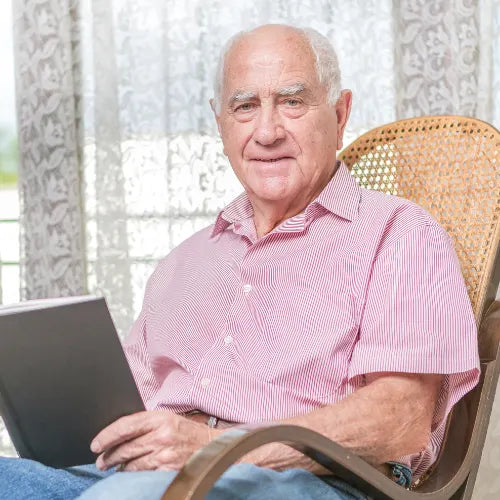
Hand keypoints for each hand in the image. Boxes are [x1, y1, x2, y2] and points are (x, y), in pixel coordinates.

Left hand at [90, 410, 220, 471]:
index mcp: (160, 418)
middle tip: (101, 460)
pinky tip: (130, 473)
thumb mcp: (168, 420)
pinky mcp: (168, 470)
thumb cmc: (188, 433)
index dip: (107, 436)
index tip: (95, 444)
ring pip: (131, 464)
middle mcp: (161, 435)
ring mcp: (165, 454)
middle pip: (125, 447)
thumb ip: (146, 424)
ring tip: (113, 467)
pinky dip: (133, 475)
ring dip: (119, 467)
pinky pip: (142, 475)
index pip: (125, 426)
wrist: (212, 447)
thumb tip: (119, 435)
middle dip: (109, 455)